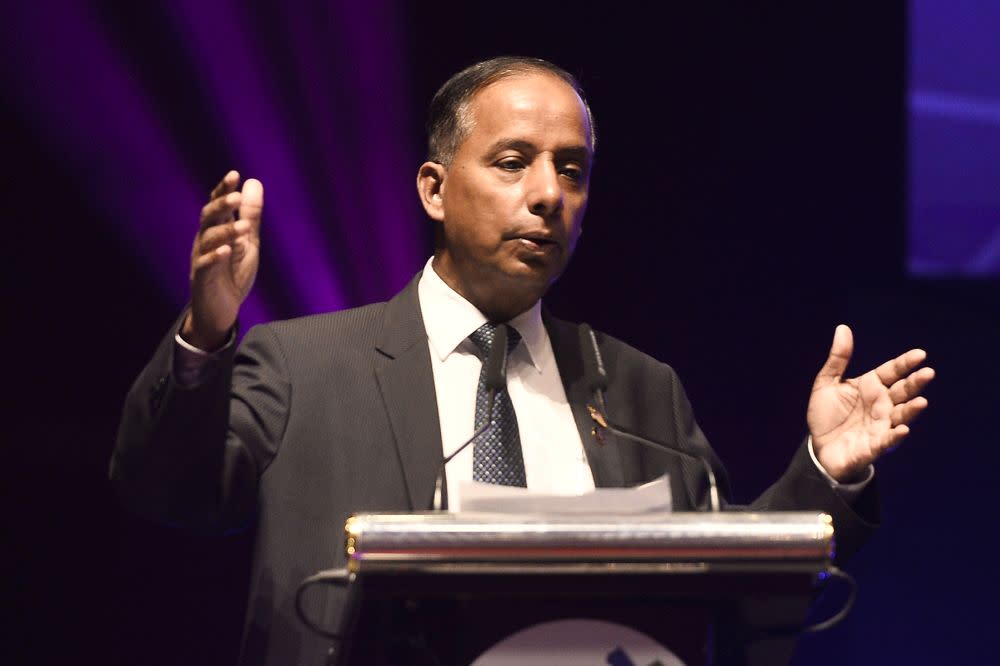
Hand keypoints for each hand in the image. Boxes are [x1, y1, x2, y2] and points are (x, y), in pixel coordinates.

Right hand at [181, 171, 263, 349]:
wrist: (222, 308)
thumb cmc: (233, 272)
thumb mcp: (248, 241)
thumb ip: (250, 215)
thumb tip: (253, 182)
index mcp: (216, 229)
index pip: (217, 205)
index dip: (223, 189)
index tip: (235, 174)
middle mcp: (206, 240)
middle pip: (209, 217)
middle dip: (221, 206)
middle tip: (236, 197)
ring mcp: (202, 258)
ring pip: (209, 239)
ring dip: (226, 231)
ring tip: (244, 227)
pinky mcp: (201, 278)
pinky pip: (205, 265)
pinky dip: (215, 257)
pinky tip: (227, 251)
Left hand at [808, 324, 934, 481]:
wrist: (819, 448)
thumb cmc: (826, 415)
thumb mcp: (827, 383)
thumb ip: (837, 359)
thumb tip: (843, 328)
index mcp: (871, 386)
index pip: (892, 371)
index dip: (905, 363)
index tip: (920, 354)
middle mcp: (882, 404)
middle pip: (902, 391)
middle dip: (915, 383)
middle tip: (928, 373)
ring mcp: (881, 425)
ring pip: (901, 415)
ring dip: (911, 410)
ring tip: (921, 401)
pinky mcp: (874, 446)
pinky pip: (887, 441)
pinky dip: (895, 435)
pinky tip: (903, 429)